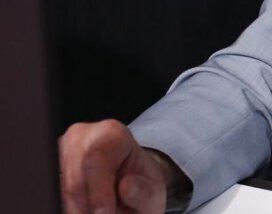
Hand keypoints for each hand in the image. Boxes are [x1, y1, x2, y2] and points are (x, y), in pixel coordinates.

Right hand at [59, 120, 178, 213]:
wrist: (129, 186)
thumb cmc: (140, 186)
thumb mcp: (153, 192)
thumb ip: (144, 192)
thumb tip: (126, 187)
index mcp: (112, 134)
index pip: (96, 160)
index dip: (98, 192)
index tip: (104, 213)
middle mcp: (81, 137)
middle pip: (73, 180)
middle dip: (88, 207)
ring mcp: (59, 153)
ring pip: (60, 193)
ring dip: (78, 210)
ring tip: (101, 209)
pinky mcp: (49, 171)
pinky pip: (53, 198)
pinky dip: (70, 209)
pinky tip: (87, 209)